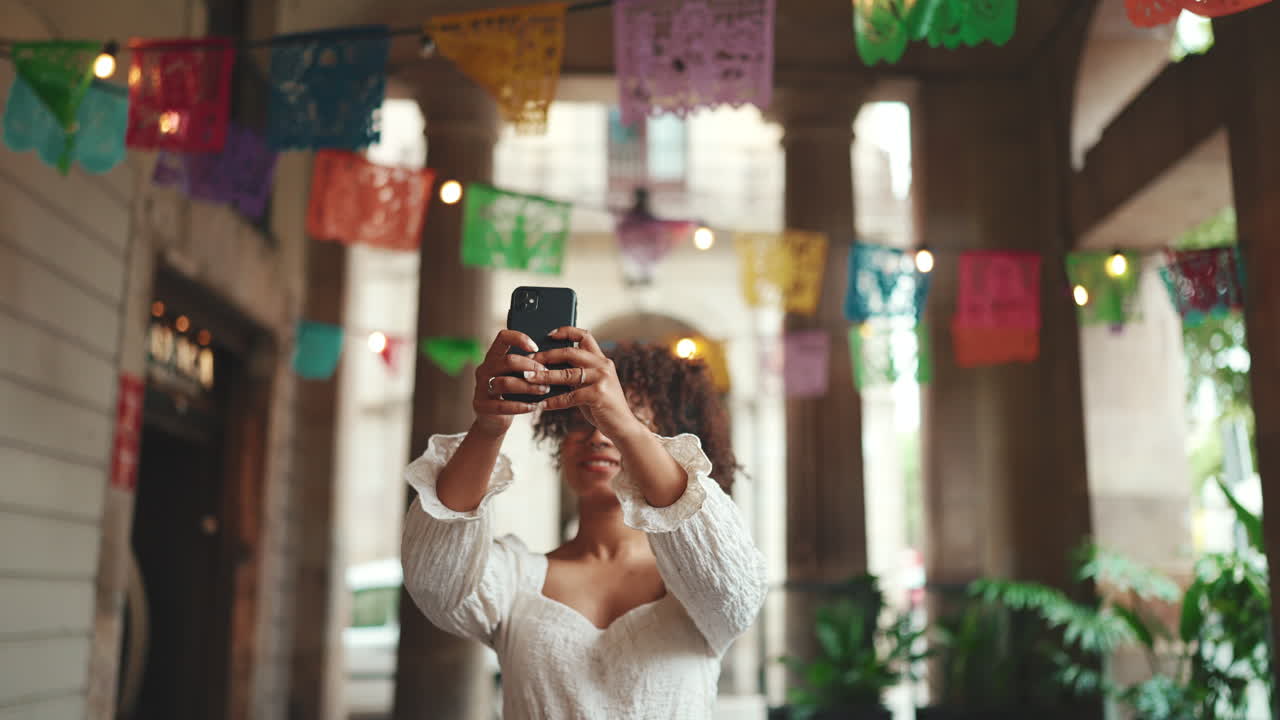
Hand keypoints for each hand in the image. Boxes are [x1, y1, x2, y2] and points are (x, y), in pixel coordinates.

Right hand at [471, 330, 548, 436]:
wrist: (493, 420)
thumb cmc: (510, 394)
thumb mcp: (516, 377)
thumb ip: (526, 366)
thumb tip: (552, 360)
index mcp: (493, 357)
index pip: (503, 337)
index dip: (520, 338)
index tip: (536, 348)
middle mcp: (484, 369)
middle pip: (508, 361)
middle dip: (531, 367)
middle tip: (546, 374)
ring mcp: (480, 388)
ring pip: (505, 383)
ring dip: (528, 387)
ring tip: (544, 390)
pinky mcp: (481, 406)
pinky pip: (502, 405)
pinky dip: (521, 406)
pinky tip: (534, 407)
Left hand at [527, 327, 646, 441]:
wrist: (623, 426)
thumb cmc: (602, 406)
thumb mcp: (591, 385)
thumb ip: (576, 374)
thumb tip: (546, 369)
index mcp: (601, 360)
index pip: (584, 336)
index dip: (566, 332)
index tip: (548, 335)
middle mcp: (603, 365)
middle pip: (570, 352)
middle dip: (546, 356)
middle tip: (528, 361)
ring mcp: (602, 379)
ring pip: (567, 374)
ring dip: (544, 377)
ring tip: (528, 379)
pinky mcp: (599, 395)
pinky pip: (570, 396)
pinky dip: (553, 401)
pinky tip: (541, 404)